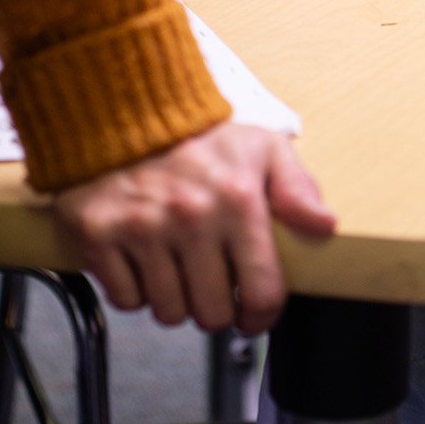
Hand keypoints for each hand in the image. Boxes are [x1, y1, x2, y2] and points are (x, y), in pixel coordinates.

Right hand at [52, 122, 335, 334]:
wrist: (124, 108)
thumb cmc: (197, 135)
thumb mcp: (261, 148)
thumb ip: (297, 188)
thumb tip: (325, 226)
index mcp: (237, 200)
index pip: (261, 292)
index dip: (261, 315)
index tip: (254, 314)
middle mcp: (190, 218)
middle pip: (212, 313)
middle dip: (216, 307)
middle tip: (211, 285)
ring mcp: (142, 228)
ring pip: (168, 312)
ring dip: (175, 299)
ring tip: (177, 267)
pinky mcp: (99, 234)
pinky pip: (126, 299)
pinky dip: (135, 290)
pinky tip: (144, 261)